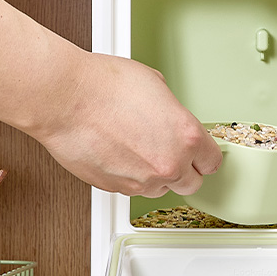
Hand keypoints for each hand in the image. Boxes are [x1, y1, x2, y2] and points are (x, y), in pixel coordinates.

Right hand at [34, 52, 221, 196]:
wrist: (64, 98)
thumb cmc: (104, 86)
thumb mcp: (158, 86)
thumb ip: (173, 113)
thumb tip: (172, 121)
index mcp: (187, 137)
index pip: (212, 162)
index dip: (204, 156)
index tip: (199, 155)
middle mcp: (169, 164)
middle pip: (191, 183)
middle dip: (183, 170)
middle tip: (169, 153)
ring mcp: (142, 181)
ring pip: (160, 189)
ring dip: (154, 175)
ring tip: (136, 149)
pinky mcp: (116, 188)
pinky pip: (132, 189)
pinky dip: (129, 176)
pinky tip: (118, 154)